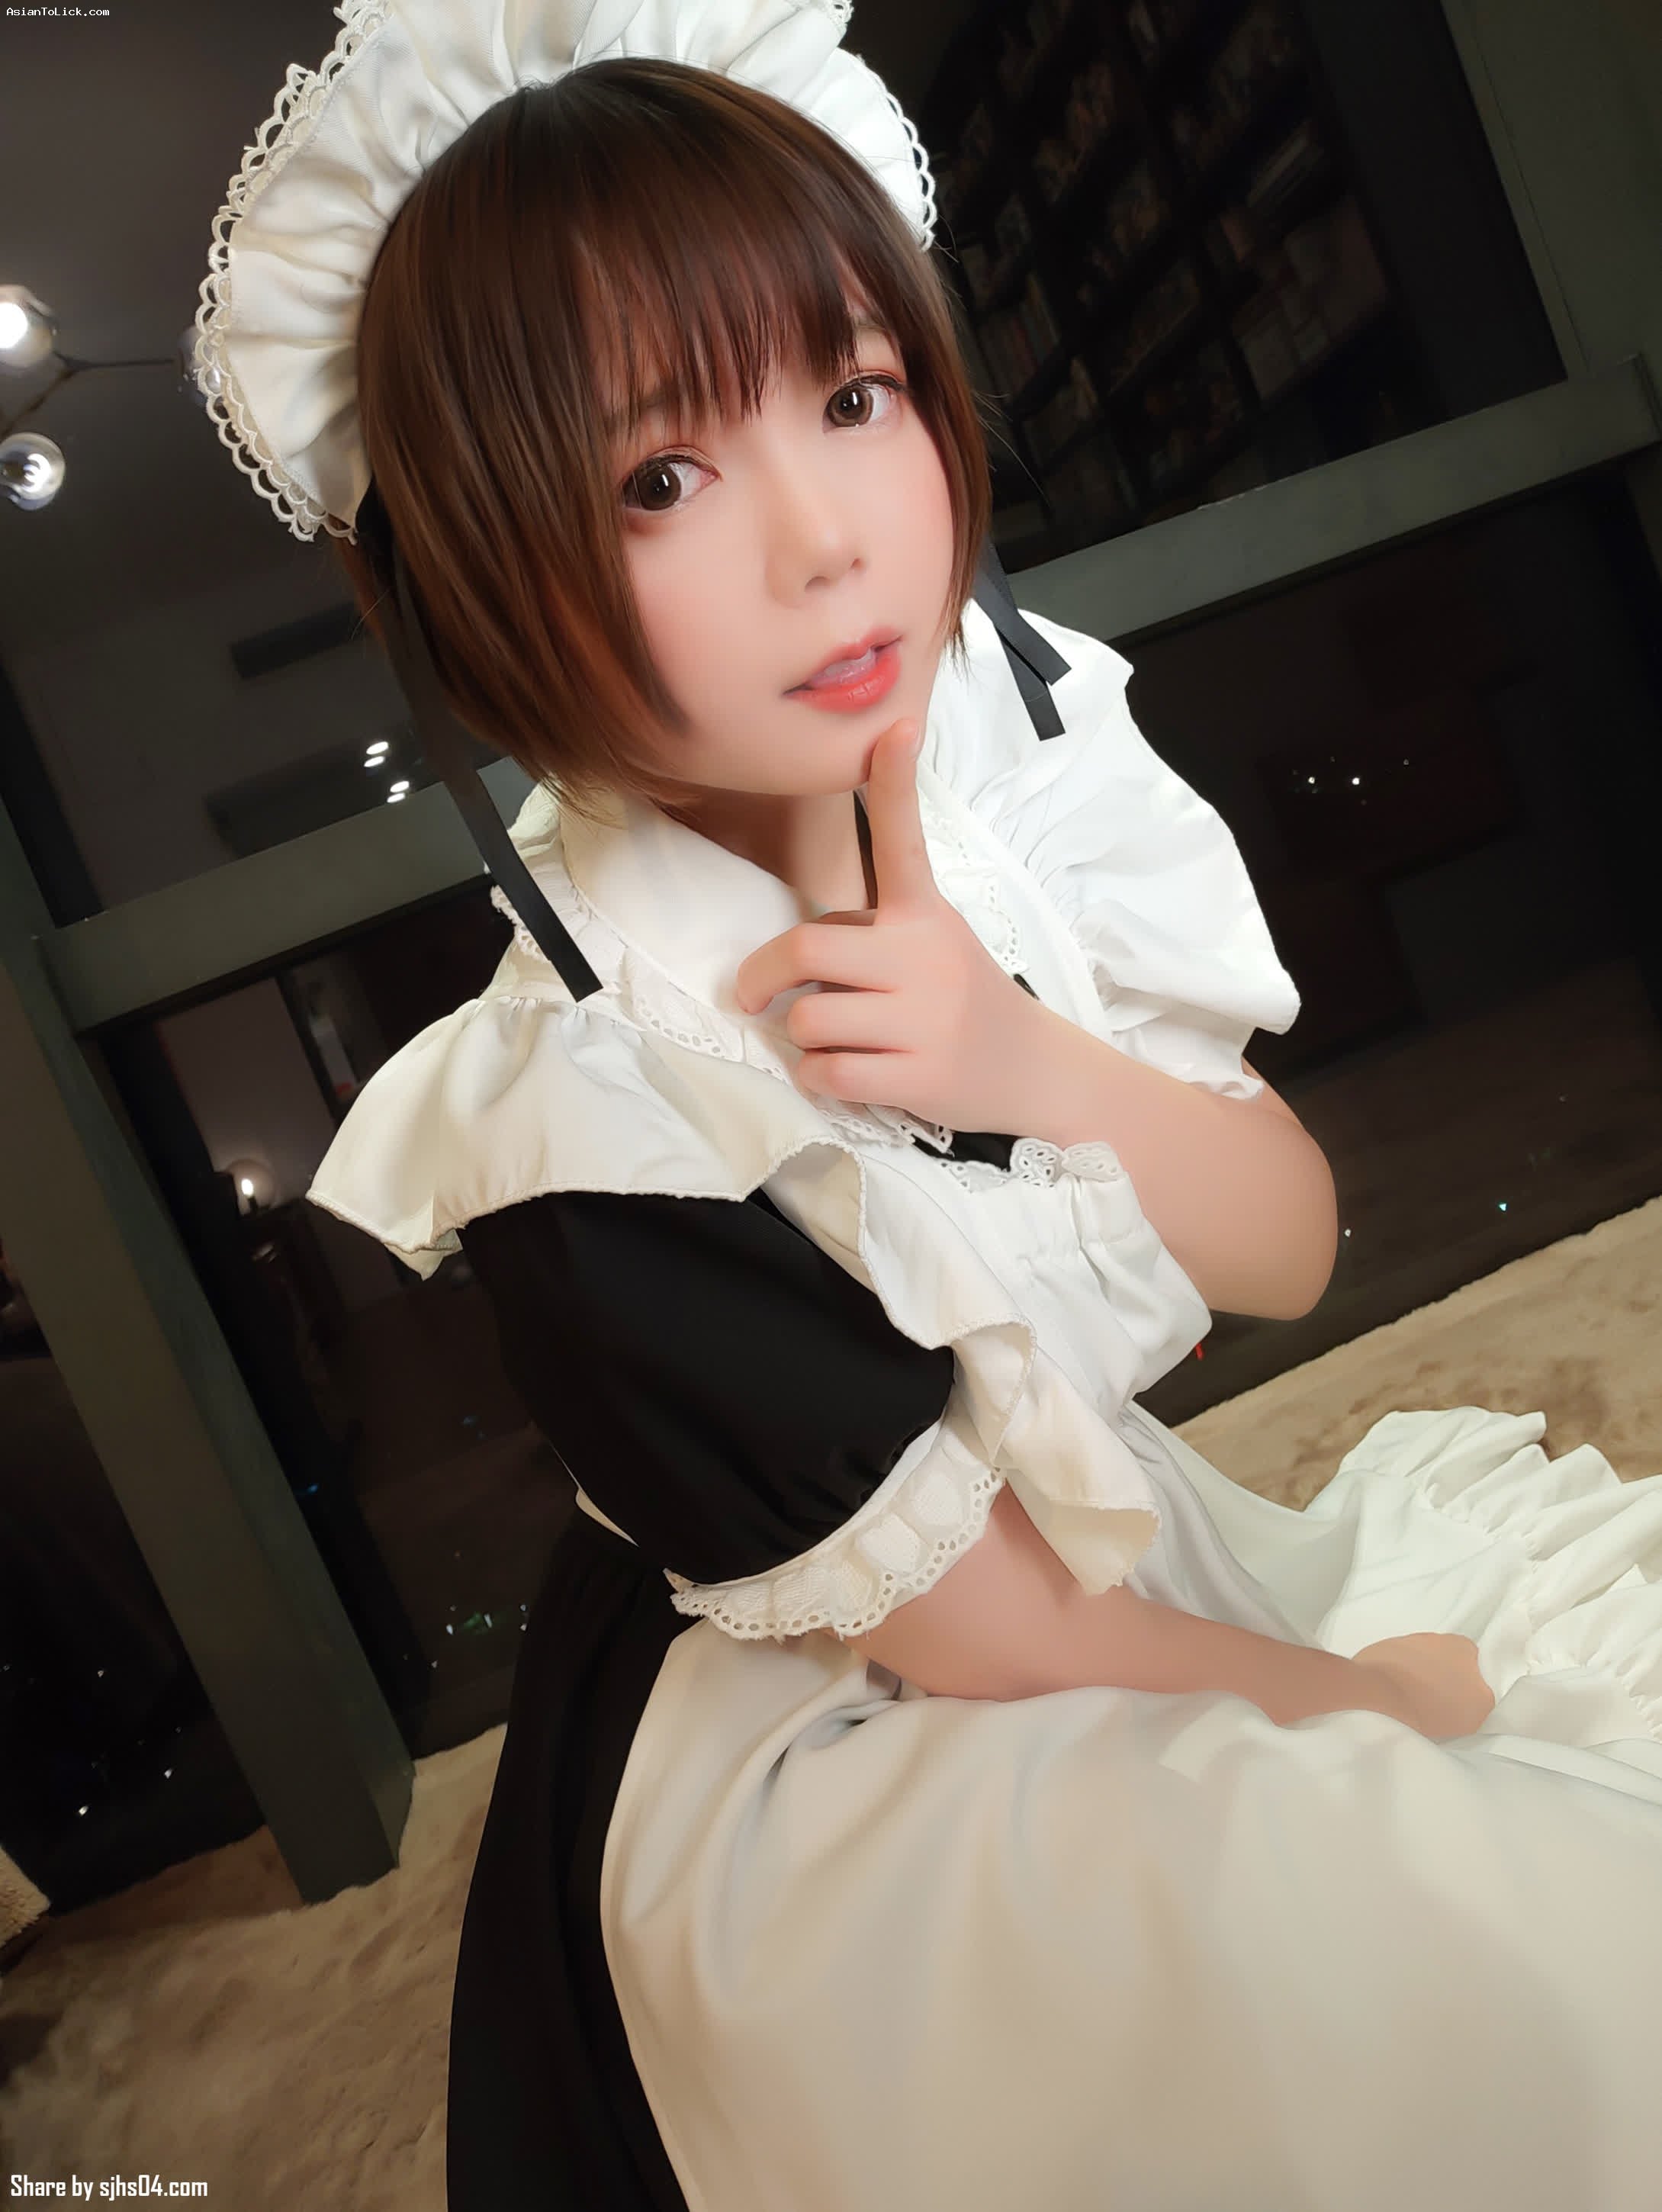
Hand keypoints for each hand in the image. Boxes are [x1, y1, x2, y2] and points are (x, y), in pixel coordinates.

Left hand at [733, 717, 1045, 1130]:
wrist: (1032, 1070)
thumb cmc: (961, 1002)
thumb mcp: (935, 942)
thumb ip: (875, 929)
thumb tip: (794, 952)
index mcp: (925, 916)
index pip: (904, 841)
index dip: (896, 783)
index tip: (895, 726)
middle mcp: (924, 958)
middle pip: (807, 948)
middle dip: (762, 975)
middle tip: (752, 993)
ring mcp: (924, 1019)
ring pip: (810, 1020)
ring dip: (800, 1038)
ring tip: (833, 1039)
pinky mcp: (920, 1075)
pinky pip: (828, 1072)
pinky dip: (814, 1077)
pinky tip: (839, 1071)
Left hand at [1352, 1633, 1495, 1741]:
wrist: (1380, 1694)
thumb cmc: (1435, 1701)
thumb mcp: (1480, 1708)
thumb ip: (1484, 1693)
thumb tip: (1475, 1690)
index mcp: (1461, 1645)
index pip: (1473, 1659)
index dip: (1469, 1680)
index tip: (1462, 1698)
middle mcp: (1433, 1636)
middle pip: (1445, 1659)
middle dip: (1443, 1677)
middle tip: (1439, 1702)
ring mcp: (1403, 1641)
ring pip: (1418, 1661)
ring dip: (1418, 1677)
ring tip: (1414, 1702)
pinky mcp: (1379, 1651)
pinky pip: (1394, 1666)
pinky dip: (1396, 1679)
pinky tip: (1395, 1697)